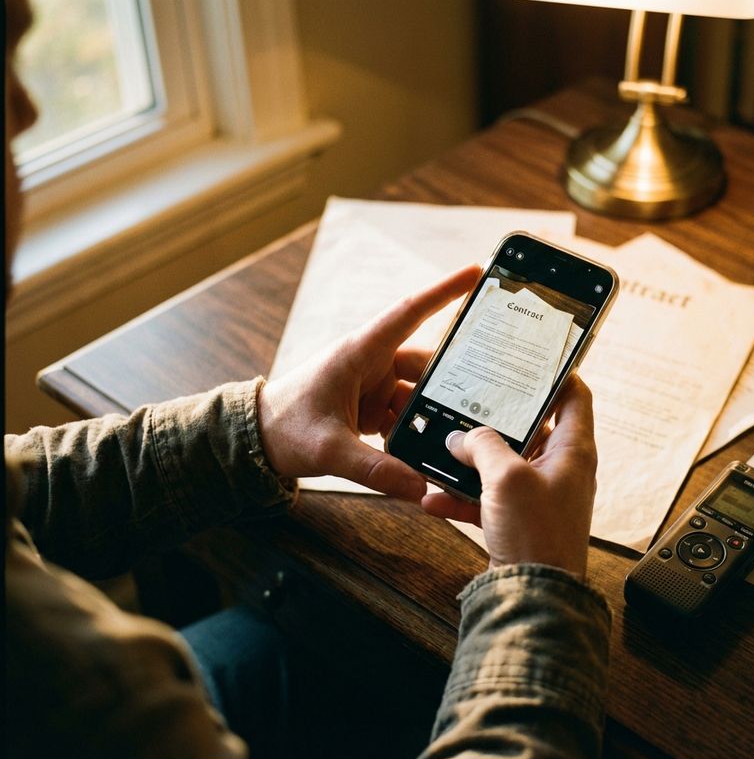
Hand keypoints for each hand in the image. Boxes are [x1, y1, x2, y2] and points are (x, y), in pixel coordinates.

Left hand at [257, 265, 479, 499]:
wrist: (257, 442)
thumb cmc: (284, 429)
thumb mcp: (328, 450)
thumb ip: (374, 468)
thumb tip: (419, 486)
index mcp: (360, 352)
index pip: (410, 313)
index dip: (444, 291)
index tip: (475, 272)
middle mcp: (371, 362)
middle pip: (426, 363)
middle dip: (454, 378)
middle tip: (491, 391)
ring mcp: (374, 385)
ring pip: (420, 393)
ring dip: (435, 414)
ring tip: (460, 435)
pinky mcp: (374, 406)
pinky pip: (408, 414)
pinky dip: (420, 429)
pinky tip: (433, 449)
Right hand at [421, 376, 597, 577]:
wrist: (534, 597)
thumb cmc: (537, 536)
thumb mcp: (507, 478)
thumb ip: (483, 446)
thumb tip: (461, 436)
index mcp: (573, 450)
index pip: (575, 396)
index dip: (555, 373)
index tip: (529, 358)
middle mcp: (560, 469)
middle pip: (531, 427)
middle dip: (496, 417)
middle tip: (469, 397)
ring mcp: (539, 495)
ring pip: (503, 463)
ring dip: (472, 458)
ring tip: (443, 446)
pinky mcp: (518, 519)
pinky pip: (488, 497)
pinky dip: (462, 495)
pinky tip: (433, 497)